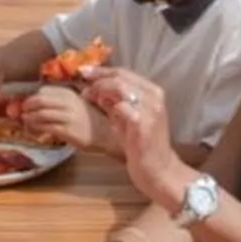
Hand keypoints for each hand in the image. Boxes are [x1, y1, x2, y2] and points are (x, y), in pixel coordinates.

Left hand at [10, 83, 97, 150]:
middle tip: (21, 112)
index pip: (44, 90)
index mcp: (69, 93)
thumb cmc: (89, 120)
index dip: (31, 97)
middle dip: (27, 106)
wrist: (106, 134)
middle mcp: (68, 102)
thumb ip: (58, 102)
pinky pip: (46, 127)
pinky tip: (33, 131)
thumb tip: (35, 103)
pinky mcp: (68, 130)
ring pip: (41, 114)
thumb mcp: (75, 104)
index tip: (25, 104)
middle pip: (40, 100)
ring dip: (29, 118)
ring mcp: (68, 116)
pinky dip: (36, 129)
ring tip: (25, 122)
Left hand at [85, 68, 185, 209]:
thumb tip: (97, 90)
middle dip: (98, 77)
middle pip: (121, 76)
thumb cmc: (142, 147)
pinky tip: (103, 113)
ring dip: (100, 90)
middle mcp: (154, 97)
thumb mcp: (128, 120)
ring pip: (120, 87)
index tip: (84, 71)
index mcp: (153, 92)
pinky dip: (109, 108)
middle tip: (82, 82)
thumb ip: (116, 104)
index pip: (124, 72)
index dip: (102, 70)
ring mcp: (149, 109)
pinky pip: (120, 107)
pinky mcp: (142, 123)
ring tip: (89, 97)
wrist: (158, 171)